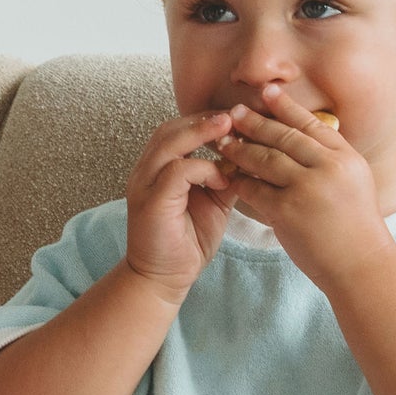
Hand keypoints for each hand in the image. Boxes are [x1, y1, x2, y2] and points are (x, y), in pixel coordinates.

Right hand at [123, 110, 239, 299]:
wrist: (164, 279)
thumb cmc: (187, 242)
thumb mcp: (213, 202)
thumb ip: (225, 177)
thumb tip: (252, 156)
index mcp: (158, 169)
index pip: (178, 130)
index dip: (206, 120)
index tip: (238, 118)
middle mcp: (145, 172)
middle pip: (170, 129)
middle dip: (204, 119)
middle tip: (237, 115)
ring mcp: (144, 185)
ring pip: (170, 143)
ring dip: (201, 133)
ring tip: (230, 129)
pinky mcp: (151, 202)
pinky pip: (176, 172)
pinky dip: (203, 169)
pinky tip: (223, 179)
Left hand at [215, 85, 394, 289]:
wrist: (360, 265)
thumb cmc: (354, 227)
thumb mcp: (353, 182)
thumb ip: (330, 159)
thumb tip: (305, 135)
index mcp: (347, 158)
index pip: (311, 124)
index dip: (286, 107)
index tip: (266, 92)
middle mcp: (329, 168)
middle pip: (284, 137)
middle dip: (255, 123)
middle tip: (232, 112)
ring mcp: (308, 188)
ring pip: (265, 159)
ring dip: (241, 149)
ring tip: (223, 142)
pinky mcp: (288, 211)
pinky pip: (255, 189)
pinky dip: (240, 181)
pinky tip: (227, 175)